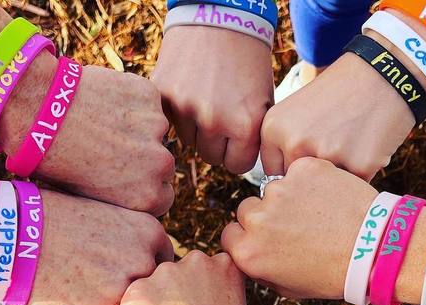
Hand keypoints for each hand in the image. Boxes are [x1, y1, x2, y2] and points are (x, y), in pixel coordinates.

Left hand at [0, 57, 174, 215]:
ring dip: (136, 126)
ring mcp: (157, 127)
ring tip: (100, 122)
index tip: (122, 175)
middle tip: (109, 146)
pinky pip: (145, 100)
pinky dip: (129, 100)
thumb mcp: (87, 195)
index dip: (141, 184)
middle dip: (143, 156)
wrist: (33, 112)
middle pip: (162, 163)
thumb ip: (119, 196)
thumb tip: (130, 192)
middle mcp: (161, 165)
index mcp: (149, 197)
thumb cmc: (52, 160)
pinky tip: (101, 101)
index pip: (162, 195)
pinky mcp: (148, 95)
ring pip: (154, 129)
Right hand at [27, 189, 173, 304]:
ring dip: (103, 300)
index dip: (144, 265)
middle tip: (98, 276)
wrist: (16, 232)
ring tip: (72, 278)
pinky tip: (59, 291)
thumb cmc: (55, 214)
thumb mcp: (105, 212)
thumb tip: (146, 257)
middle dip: (128, 285)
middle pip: (146, 286)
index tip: (127, 266)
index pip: (162, 259)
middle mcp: (144, 263)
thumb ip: (131, 238)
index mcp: (150, 232)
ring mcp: (121, 291)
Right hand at [152, 26, 273, 173]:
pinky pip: (169, 122)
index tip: (239, 139)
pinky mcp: (162, 96)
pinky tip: (190, 91)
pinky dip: (178, 113)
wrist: (219, 16)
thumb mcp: (263, 101)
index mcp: (244, 125)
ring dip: (197, 128)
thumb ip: (252, 137)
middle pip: (211, 157)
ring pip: (189, 141)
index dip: (239, 153)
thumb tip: (238, 164)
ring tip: (207, 98)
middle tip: (222, 116)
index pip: (237, 166)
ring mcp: (184, 108)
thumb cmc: (247, 61)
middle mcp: (213, 121)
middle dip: (218, 143)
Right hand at [221, 157, 378, 298]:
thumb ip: (261, 270)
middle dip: (266, 216)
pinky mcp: (304, 170)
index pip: (231, 234)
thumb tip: (250, 253)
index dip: (249, 237)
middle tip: (295, 226)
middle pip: (248, 209)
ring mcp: (280, 190)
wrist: (377, 249)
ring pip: (274, 188)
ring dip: (289, 197)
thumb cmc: (336, 274)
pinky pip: (299, 170)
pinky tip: (330, 198)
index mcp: (248, 251)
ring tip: (319, 214)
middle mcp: (258, 219)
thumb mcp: (289, 288)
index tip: (268, 239)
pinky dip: (312, 180)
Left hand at [259, 54, 416, 179]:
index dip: (294, 168)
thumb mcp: (295, 110)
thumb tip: (281, 184)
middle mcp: (294, 144)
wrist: (382, 76)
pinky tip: (366, 147)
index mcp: (273, 129)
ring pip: (326, 188)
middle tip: (333, 148)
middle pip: (298, 183)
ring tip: (350, 145)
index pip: (274, 172)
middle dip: (314, 176)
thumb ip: (283, 143)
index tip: (309, 153)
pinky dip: (361, 173)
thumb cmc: (338, 94)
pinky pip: (354, 186)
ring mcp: (326, 157)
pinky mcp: (358, 166)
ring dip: (337, 177)